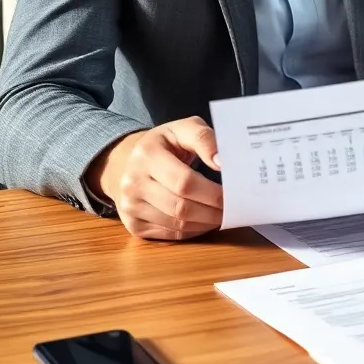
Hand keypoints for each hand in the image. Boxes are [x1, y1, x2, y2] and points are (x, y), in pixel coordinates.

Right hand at [86, 117, 222, 240]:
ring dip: (205, 224)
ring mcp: (130, 206)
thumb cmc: (166, 143)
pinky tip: (204, 222)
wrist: (130, 160)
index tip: (232, 194)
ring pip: (176, 225)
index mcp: (147, 155)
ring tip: (222, 216)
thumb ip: (204, 139)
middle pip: (180, 207)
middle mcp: (133, 183)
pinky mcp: (132, 225)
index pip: (184, 181)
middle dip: (212, 212)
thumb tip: (221, 162)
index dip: (211, 192)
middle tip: (232, 210)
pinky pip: (169, 235)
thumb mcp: (184, 128)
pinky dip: (192, 232)